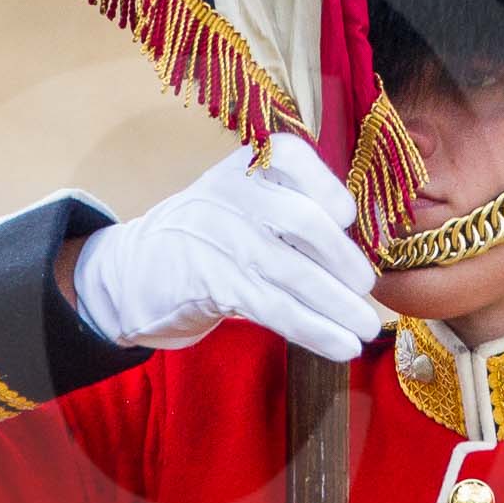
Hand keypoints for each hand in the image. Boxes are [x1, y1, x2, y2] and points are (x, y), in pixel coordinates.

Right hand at [71, 134, 379, 360]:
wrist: (136, 270)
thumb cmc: (210, 236)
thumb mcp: (240, 201)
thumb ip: (291, 207)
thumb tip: (361, 251)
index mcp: (244, 168)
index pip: (287, 156)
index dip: (324, 185)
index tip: (348, 215)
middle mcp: (230, 196)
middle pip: (300, 220)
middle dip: (342, 257)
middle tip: (367, 286)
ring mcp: (219, 240)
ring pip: (291, 273)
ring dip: (337, 305)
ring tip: (366, 328)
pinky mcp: (212, 285)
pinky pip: (274, 308)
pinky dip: (314, 329)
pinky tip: (341, 346)